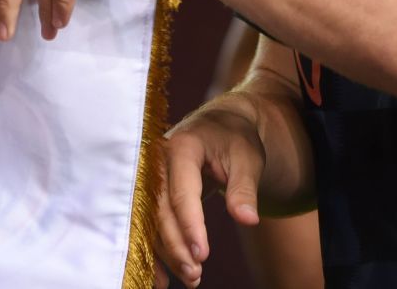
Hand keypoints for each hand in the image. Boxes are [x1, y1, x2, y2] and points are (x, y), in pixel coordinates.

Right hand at [152, 96, 268, 287]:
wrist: (221, 123)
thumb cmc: (236, 138)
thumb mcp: (248, 157)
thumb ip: (244, 188)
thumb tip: (248, 219)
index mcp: (182, 147)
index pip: (182, 193)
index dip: (190, 226)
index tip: (202, 255)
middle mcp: (157, 162)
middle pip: (161, 210)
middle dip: (176, 245)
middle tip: (195, 274)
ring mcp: (150, 176)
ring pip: (151, 220)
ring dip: (167, 252)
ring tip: (190, 278)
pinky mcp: (150, 190)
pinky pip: (148, 222)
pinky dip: (156, 249)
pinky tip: (163, 276)